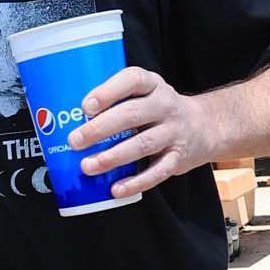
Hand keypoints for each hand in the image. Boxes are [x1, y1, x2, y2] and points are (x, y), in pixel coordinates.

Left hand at [65, 65, 214, 198]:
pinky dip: (135, 182)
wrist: (204, 127)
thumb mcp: (144, 95)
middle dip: (101, 128)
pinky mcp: (178, 158)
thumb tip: (64, 120)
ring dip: (112, 157)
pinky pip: (157, 172)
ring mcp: (173, 132)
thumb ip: (115, 102)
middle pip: (132, 115)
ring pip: (142, 144)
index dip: (108, 91)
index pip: (132, 80)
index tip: (86, 106)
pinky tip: (116, 189)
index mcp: (152, 85)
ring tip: (87, 166)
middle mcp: (165, 105)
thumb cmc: (158, 110)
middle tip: (75, 140)